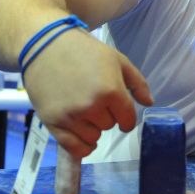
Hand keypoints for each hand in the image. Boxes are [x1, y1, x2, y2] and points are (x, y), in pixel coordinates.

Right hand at [22, 28, 152, 157]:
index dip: (127, 117)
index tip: (121, 112)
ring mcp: (70, 116)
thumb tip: (149, 103)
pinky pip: (74, 148)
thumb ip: (137, 83)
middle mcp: (91, 107)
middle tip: (95, 99)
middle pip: (110, 126)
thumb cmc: (85, 50)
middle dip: (107, 115)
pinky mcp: (52, 122)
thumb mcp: (117, 59)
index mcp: (111, 91)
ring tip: (84, 109)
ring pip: (93, 138)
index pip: (128, 120)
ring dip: (93, 127)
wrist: (45, 45)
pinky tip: (81, 133)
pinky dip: (81, 146)